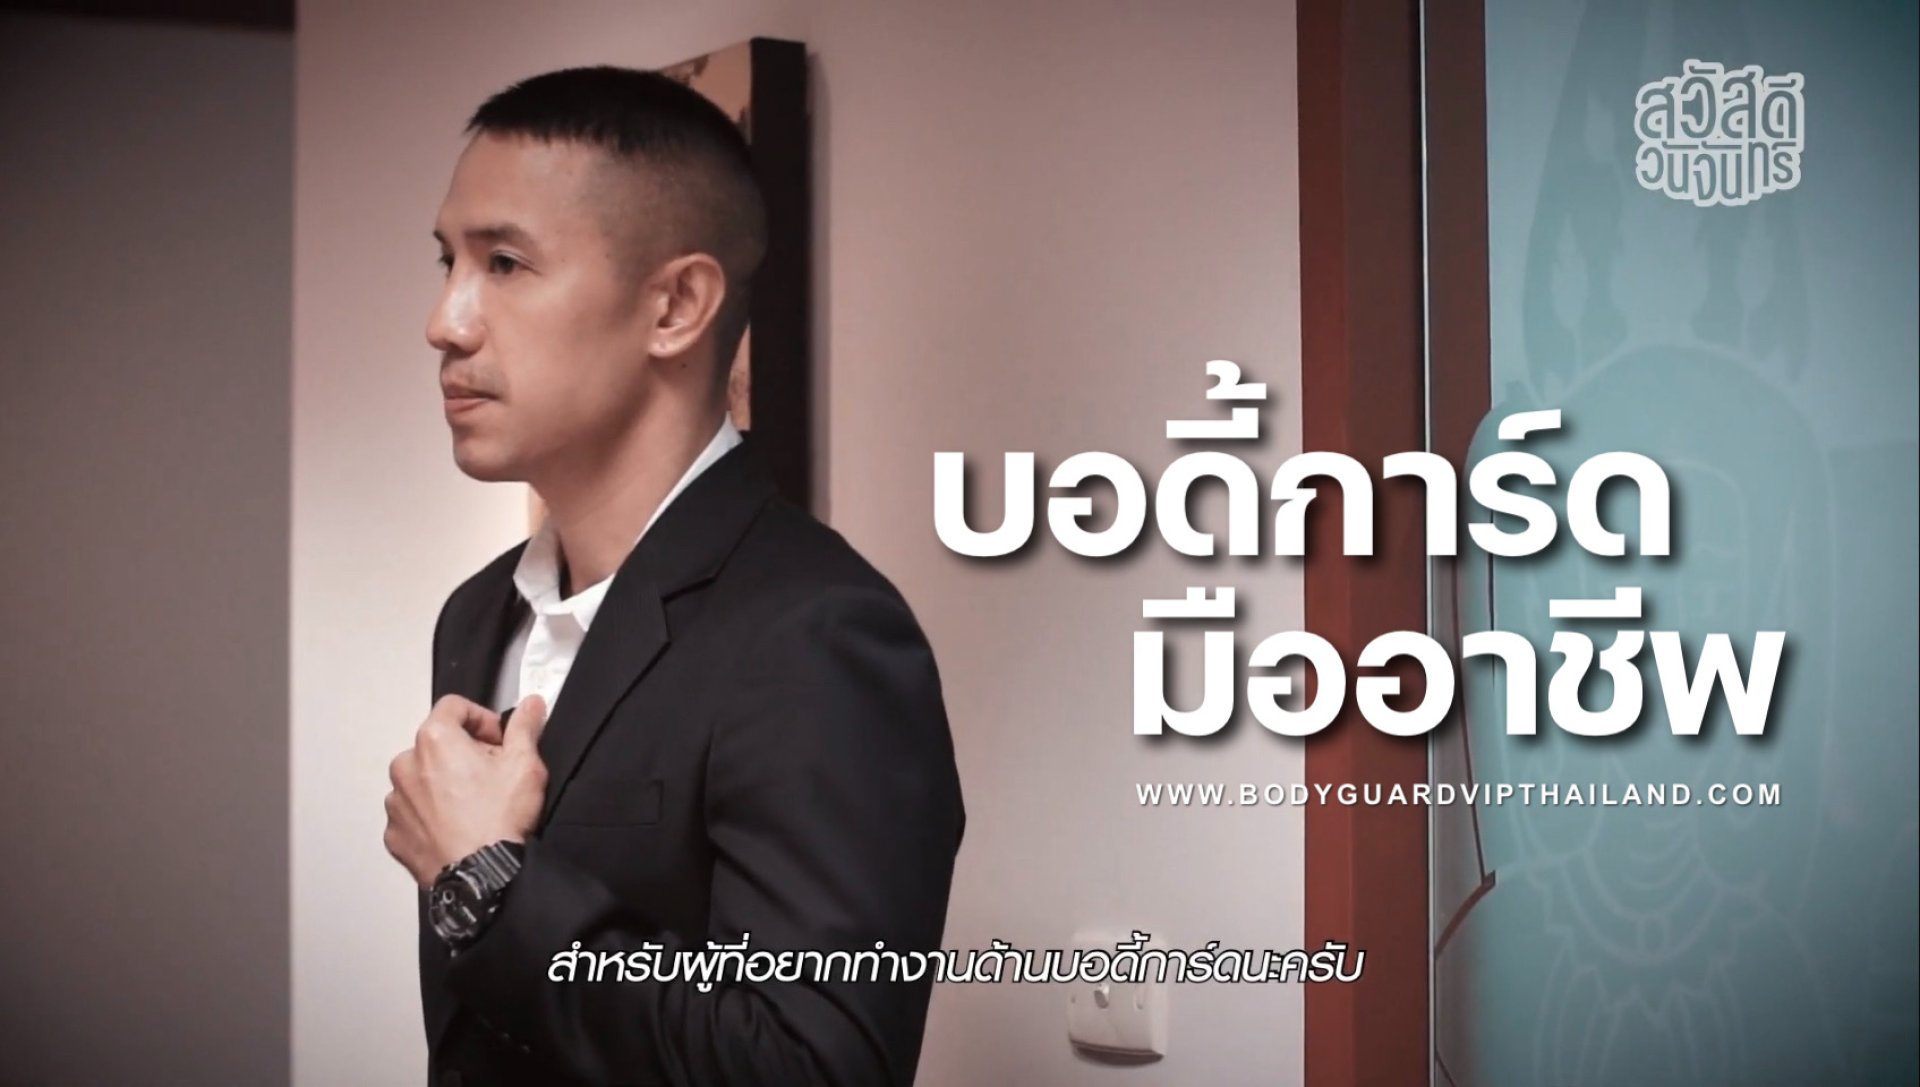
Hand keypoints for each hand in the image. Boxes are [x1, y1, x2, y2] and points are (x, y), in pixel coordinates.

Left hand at [384, 693, 548, 886]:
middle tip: (491, 776)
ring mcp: (396, 802)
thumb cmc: (498, 821)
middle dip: (463, 754)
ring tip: (474, 806)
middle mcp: (406, 766)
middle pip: (437, 744)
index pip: (454, 707)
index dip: (482, 718)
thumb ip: (525, 727)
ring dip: (444, 784)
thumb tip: (531, 705)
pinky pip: (413, 813)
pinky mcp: (395, 833)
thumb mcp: (526, 764)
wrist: (481, 877)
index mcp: (435, 740)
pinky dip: (431, 815)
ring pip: (422, 779)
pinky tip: (457, 827)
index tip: (498, 740)